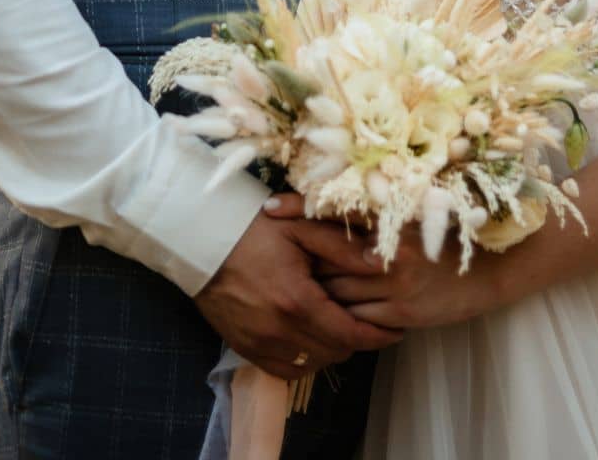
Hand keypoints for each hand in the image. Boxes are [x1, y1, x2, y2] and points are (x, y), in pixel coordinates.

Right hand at [194, 207, 402, 380]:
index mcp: (297, 301)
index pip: (350, 334)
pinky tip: (310, 338)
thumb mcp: (301, 226)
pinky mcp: (245, 349)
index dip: (378, 336)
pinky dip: (304, 360)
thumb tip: (382, 261)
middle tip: (369, 322)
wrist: (201, 241)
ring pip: (312, 366)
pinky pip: (285, 370)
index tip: (395, 330)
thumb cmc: (253, 229)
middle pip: (335, 354)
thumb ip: (343, 247)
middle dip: (357, 341)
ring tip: (340, 327)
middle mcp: (279, 331)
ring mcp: (260, 344)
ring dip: (331, 351)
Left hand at [263, 193, 503, 332]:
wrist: (488, 272)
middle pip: (327, 256)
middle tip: (269, 251)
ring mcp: (394, 287)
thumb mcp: (412, 214)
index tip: (269, 207)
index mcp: (391, 218)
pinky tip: (323, 311)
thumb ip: (375, 212)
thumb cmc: (445, 237)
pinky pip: (354, 319)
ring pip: (335, 291)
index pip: (334, 212)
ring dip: (313, 288)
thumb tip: (332, 203)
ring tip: (289, 283)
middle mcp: (389, 251)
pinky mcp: (399, 316)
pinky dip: (336, 315)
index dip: (299, 210)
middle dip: (298, 256)